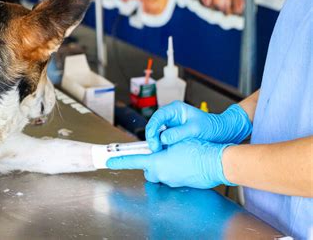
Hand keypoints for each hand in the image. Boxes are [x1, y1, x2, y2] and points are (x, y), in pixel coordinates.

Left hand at [107, 139, 233, 188]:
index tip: (110, 162)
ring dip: (165, 166)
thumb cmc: (198, 150)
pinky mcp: (180, 185)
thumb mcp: (176, 141)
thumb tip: (159, 145)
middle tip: (160, 153)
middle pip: (148, 169)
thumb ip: (162, 145)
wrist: (216, 163)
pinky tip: (186, 163)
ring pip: (161, 173)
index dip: (120, 161)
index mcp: (157, 162)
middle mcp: (162, 174)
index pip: (133, 161)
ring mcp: (171, 181)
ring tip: (178, 156)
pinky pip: (172, 177)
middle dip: (151, 163)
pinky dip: (175, 170)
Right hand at [145, 101, 251, 151]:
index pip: (157, 116)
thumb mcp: (196, 129)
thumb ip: (179, 133)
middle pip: (154, 125)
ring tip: (159, 152)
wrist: (223, 133)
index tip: (153, 141)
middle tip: (155, 149)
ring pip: (157, 133)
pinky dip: (162, 146)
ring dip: (157, 143)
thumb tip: (163, 138)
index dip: (152, 128)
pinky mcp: (174, 134)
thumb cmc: (212, 126)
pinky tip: (164, 153)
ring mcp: (172, 125)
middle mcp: (172, 116)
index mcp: (176, 109)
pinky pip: (163, 140)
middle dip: (153, 138)